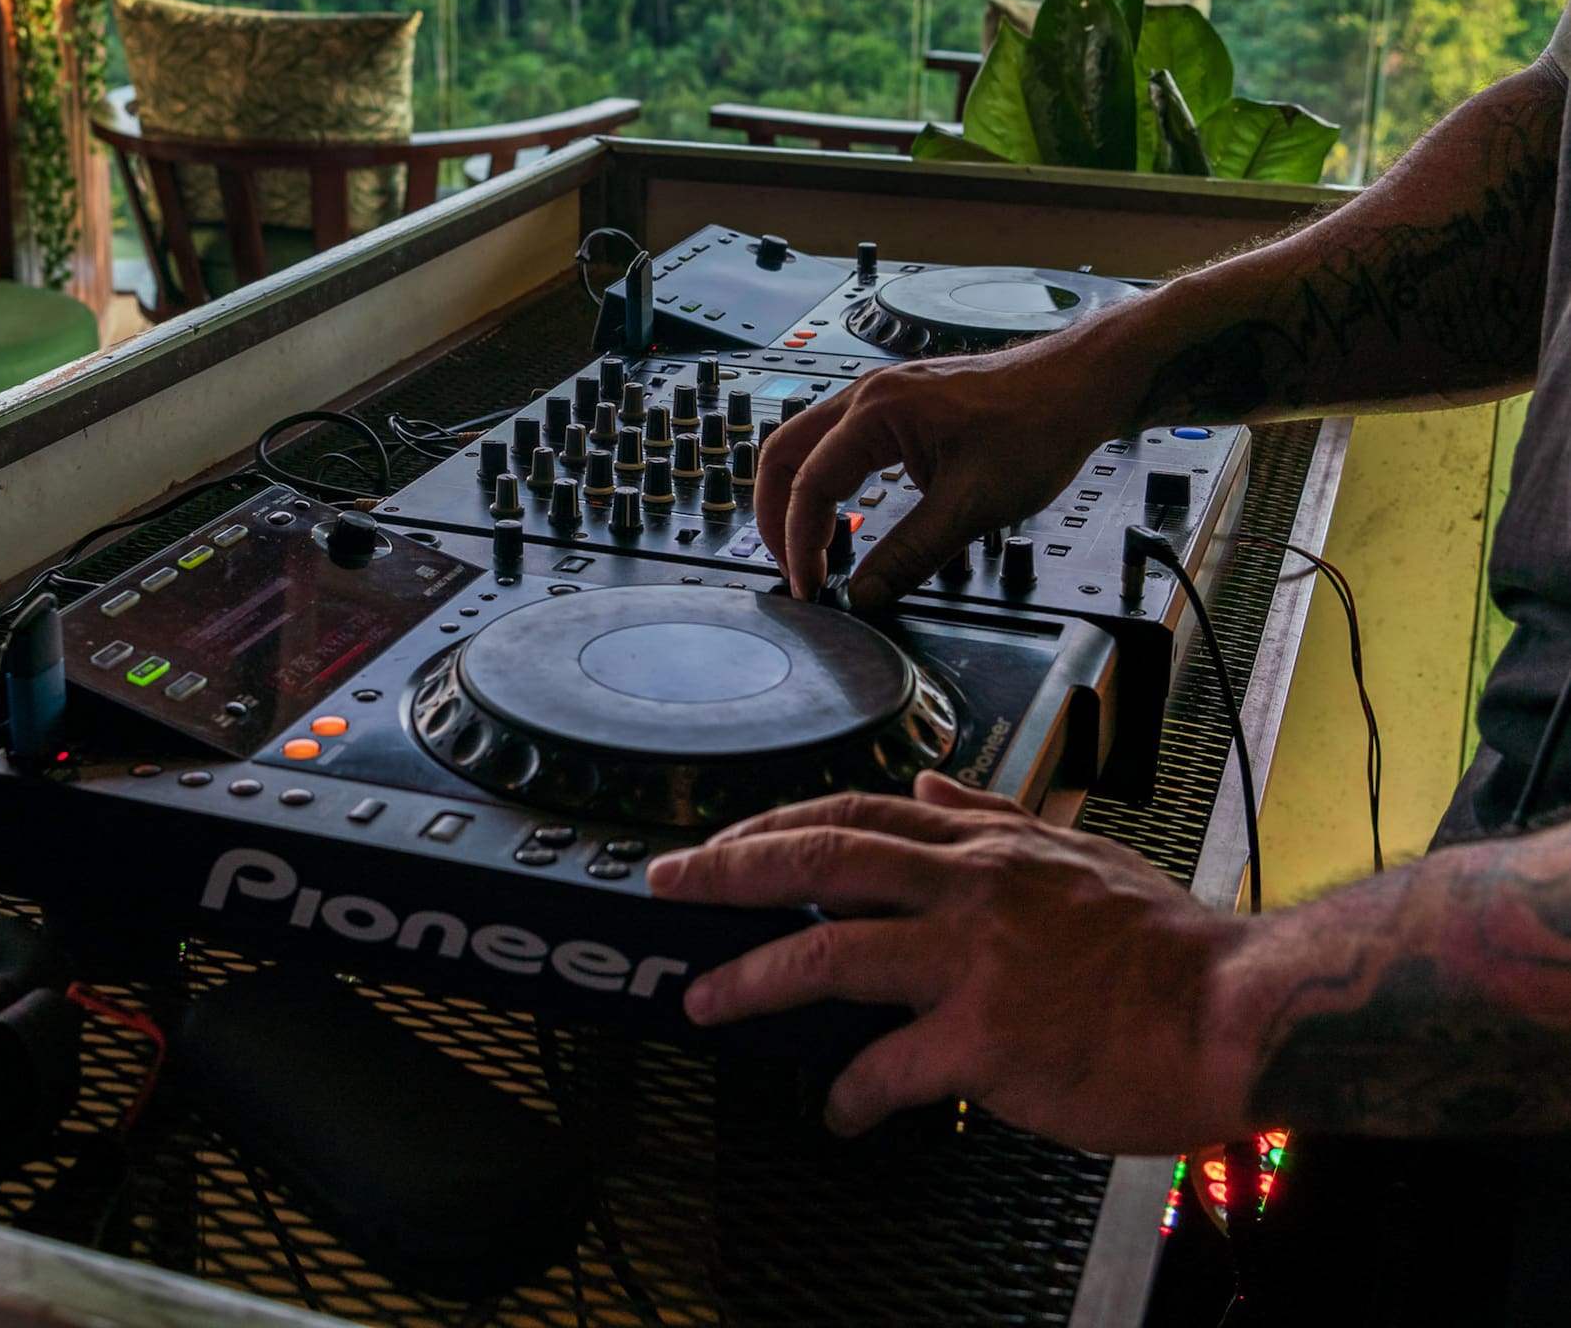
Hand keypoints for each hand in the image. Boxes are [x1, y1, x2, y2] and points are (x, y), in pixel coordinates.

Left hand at [648, 773, 1251, 1152]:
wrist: (1233, 1009)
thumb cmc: (1161, 942)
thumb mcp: (1073, 851)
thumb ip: (990, 818)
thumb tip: (930, 789)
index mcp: (983, 847)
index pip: (854, 814)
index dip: (774, 825)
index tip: (719, 841)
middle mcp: (967, 889)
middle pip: (820, 860)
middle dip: (728, 870)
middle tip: (666, 882)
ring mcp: (974, 962)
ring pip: (831, 955)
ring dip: (752, 980)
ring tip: (704, 1002)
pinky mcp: (988, 1039)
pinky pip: (890, 1068)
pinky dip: (850, 1093)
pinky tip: (838, 1109)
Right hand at [755, 333, 1130, 606]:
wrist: (1080, 386)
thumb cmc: (1037, 425)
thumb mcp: (972, 506)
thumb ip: (911, 554)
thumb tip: (865, 594)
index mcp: (876, 411)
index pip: (808, 484)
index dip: (800, 544)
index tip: (810, 587)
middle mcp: (869, 394)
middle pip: (785, 452)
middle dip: (775, 515)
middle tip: (790, 568)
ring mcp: (883, 395)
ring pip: (808, 443)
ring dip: (799, 496)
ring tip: (811, 548)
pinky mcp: (902, 405)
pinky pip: (839, 440)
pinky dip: (826, 479)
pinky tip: (845, 513)